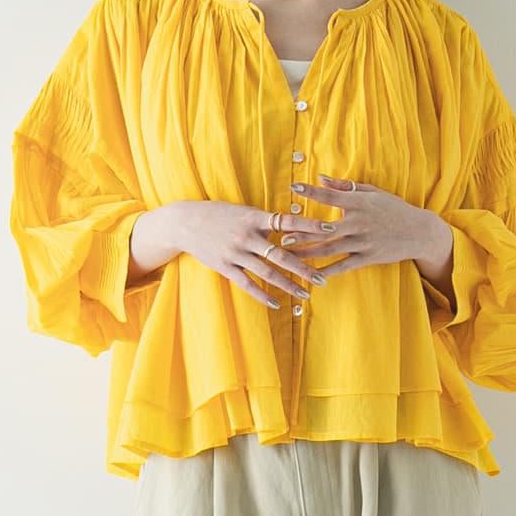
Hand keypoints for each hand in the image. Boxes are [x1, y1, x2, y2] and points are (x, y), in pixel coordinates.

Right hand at [173, 201, 338, 309]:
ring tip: (306, 294)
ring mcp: (235, 253)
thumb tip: (292, 227)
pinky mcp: (225, 267)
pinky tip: (277, 304)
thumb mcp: (244, 211)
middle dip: (303, 268)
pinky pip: (247, 284)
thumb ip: (266, 221)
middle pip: (281, 254)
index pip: (288, 221)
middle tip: (323, 278)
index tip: (331, 229)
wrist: (185, 222)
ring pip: (267, 272)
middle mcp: (247, 236)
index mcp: (254, 217)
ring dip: (288, 285)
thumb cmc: (219, 214)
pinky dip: (263, 295)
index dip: (310, 225)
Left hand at [284, 173, 450, 278]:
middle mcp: (359, 222)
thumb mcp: (373, 192)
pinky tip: (312, 276)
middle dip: (300, 231)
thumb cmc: (394, 208)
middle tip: (280, 234)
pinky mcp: (368, 257)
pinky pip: (343, 266)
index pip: (330, 195)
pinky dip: (327, 271)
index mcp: (359, 202)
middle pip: (323, 227)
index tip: (293, 188)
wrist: (419, 232)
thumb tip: (322, 178)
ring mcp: (363, 241)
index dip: (311, 191)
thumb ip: (346, 186)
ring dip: (306, 252)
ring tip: (287, 255)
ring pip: (329, 249)